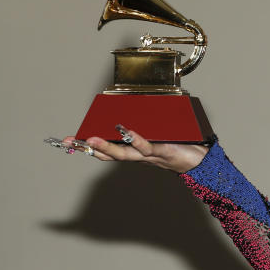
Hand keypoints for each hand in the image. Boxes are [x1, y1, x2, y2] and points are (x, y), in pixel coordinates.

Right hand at [54, 125, 208, 173]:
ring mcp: (149, 155)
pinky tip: (127, 132)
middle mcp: (138, 155)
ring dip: (106, 147)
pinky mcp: (163, 152)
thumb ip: (144, 126)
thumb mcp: (157, 134)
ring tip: (91, 140)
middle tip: (71, 142)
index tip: (68, 140)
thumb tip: (131, 107)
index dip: (87, 146)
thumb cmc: (179, 146)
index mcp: (134, 151)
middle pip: (109, 154)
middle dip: (88, 148)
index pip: (106, 149)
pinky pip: (147, 146)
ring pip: (123, 153)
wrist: (201, 161)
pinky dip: (136, 139)